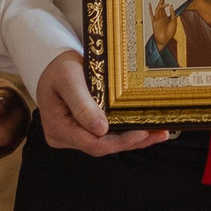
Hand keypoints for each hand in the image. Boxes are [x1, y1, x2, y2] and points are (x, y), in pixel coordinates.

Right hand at [36, 49, 171, 157]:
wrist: (50, 63)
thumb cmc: (58, 67)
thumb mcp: (69, 79)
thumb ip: (82, 104)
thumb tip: (101, 129)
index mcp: (58, 127)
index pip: (93, 144)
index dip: (119, 141)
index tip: (142, 132)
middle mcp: (64, 137)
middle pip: (102, 146)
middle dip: (131, 141)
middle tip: (159, 132)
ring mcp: (73, 135)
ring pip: (105, 143)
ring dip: (132, 138)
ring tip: (158, 132)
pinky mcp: (82, 130)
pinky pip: (105, 136)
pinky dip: (125, 132)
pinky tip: (144, 129)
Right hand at [150, 0, 175, 52]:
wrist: (165, 41)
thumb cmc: (170, 33)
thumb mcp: (174, 22)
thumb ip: (172, 14)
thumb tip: (171, 5)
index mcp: (165, 16)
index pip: (165, 6)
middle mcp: (161, 16)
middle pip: (161, 5)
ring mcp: (157, 19)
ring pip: (157, 8)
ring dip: (162, 4)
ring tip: (167, 2)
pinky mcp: (154, 22)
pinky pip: (151, 15)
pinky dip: (150, 9)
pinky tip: (150, 4)